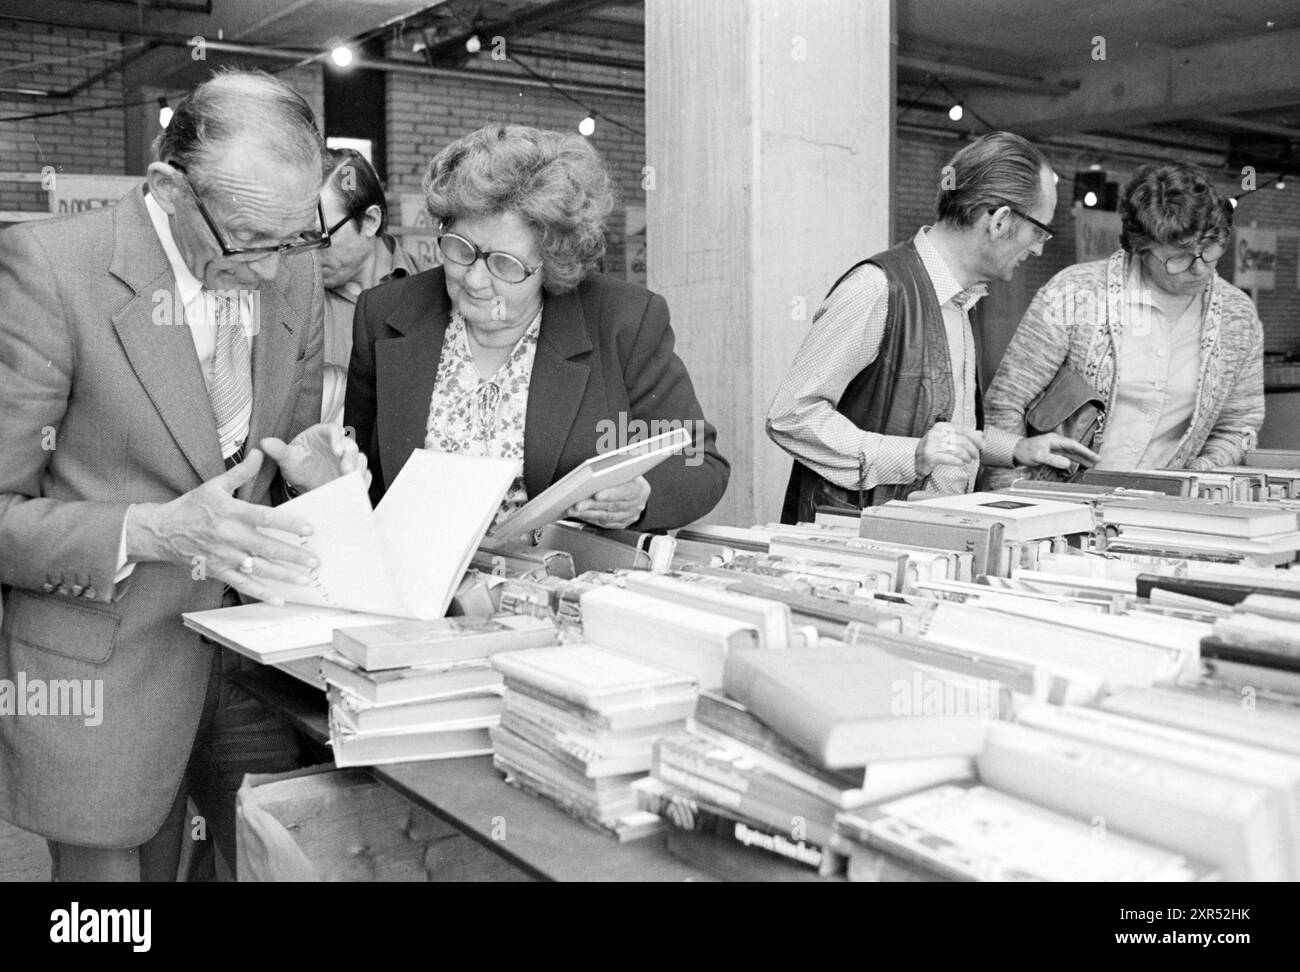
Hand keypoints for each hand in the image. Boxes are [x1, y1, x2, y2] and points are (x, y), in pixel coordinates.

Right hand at [124, 450, 317, 604]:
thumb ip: (241, 472)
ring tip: (305, 579)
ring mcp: (223, 556)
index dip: (288, 524)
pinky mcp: (217, 571)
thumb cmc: (191, 506)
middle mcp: (228, 536)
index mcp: (230, 512)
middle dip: (293, 555)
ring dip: (283, 575)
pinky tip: (279, 599)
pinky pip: (242, 584)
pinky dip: (261, 593)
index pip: (264, 517)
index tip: (309, 530)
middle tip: (315, 561)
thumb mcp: (214, 485)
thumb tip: (261, 451)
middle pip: (265, 547)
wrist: (160, 531)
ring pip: (258, 568)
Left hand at [261, 423, 368, 492]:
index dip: (338, 439)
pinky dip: (363, 480)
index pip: (335, 430)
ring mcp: (347, 460)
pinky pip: (362, 474)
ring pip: (360, 459)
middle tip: (347, 471)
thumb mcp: (287, 458)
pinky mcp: (352, 473)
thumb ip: (279, 450)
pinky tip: (359, 487)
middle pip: (351, 446)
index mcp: (324, 434)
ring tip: (353, 481)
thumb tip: (265, 443)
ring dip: (359, 469)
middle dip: (352, 459)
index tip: (336, 451)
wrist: (302, 479)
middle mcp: (339, 445)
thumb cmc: (297, 462)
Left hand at [565, 476, 650, 529]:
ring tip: (574, 510)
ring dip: (588, 513)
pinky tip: (580, 514)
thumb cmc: (625, 475)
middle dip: (593, 505)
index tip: (596, 495)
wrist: (634, 488)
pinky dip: (591, 519)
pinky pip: (605, 523)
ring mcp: (631, 515)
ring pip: (607, 516)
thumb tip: (596, 471)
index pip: (626, 491)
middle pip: (613, 506)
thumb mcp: (624, 468)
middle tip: (577, 504)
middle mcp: (637, 504)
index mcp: (640, 488)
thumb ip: (614, 469)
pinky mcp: (623, 523)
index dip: (611, 494)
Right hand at [915, 423, 982, 477]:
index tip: (982, 445)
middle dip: (972, 449)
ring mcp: (932, 444)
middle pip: (961, 440)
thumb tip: (980, 434)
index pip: (963, 429)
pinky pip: (949, 458)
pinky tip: (961, 463)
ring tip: (969, 460)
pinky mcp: (930, 456)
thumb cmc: (935, 448)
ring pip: (956, 449)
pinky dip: (957, 461)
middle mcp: (936, 433)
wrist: (916, 459)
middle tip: (976, 455)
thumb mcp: (948, 439)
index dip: (975, 437)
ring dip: (966, 456)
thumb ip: (964, 435)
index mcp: (942, 426)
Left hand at [1013, 433, 1100, 470]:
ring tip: (1090, 465)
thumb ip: (1053, 460)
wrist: (1013, 452)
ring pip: (1070, 454)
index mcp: (1054, 440)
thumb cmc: (1024, 451)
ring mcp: (1052, 448)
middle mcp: (1055, 443)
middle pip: (1074, 449)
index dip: (1085, 451)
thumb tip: (1067, 464)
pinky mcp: (1049, 454)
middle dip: (1086, 455)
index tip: (1095, 456)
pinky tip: (1075, 466)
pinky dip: (1071, 462)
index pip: (1074, 445)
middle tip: (1097, 461)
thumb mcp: (1039, 456)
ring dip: (1080, 459)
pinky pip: (1064, 457)